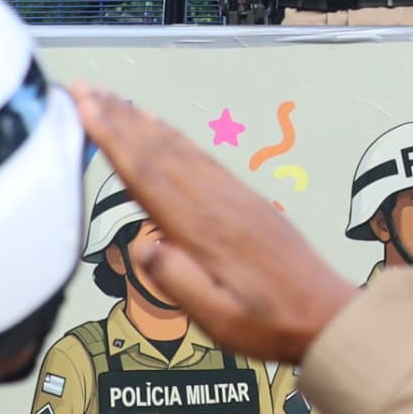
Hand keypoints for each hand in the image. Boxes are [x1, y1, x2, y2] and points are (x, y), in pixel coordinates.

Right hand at [73, 87, 355, 361]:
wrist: (327, 315)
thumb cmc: (271, 324)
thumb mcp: (219, 320)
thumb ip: (178, 283)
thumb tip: (142, 247)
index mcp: (205, 230)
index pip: (147, 174)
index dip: (113, 139)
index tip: (86, 109)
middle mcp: (218, 202)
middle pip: (158, 150)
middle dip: (118, 118)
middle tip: (84, 90)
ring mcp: (234, 196)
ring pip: (180, 148)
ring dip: (141, 121)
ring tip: (112, 99)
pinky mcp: (245, 199)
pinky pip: (202, 157)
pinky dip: (174, 137)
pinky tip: (161, 131)